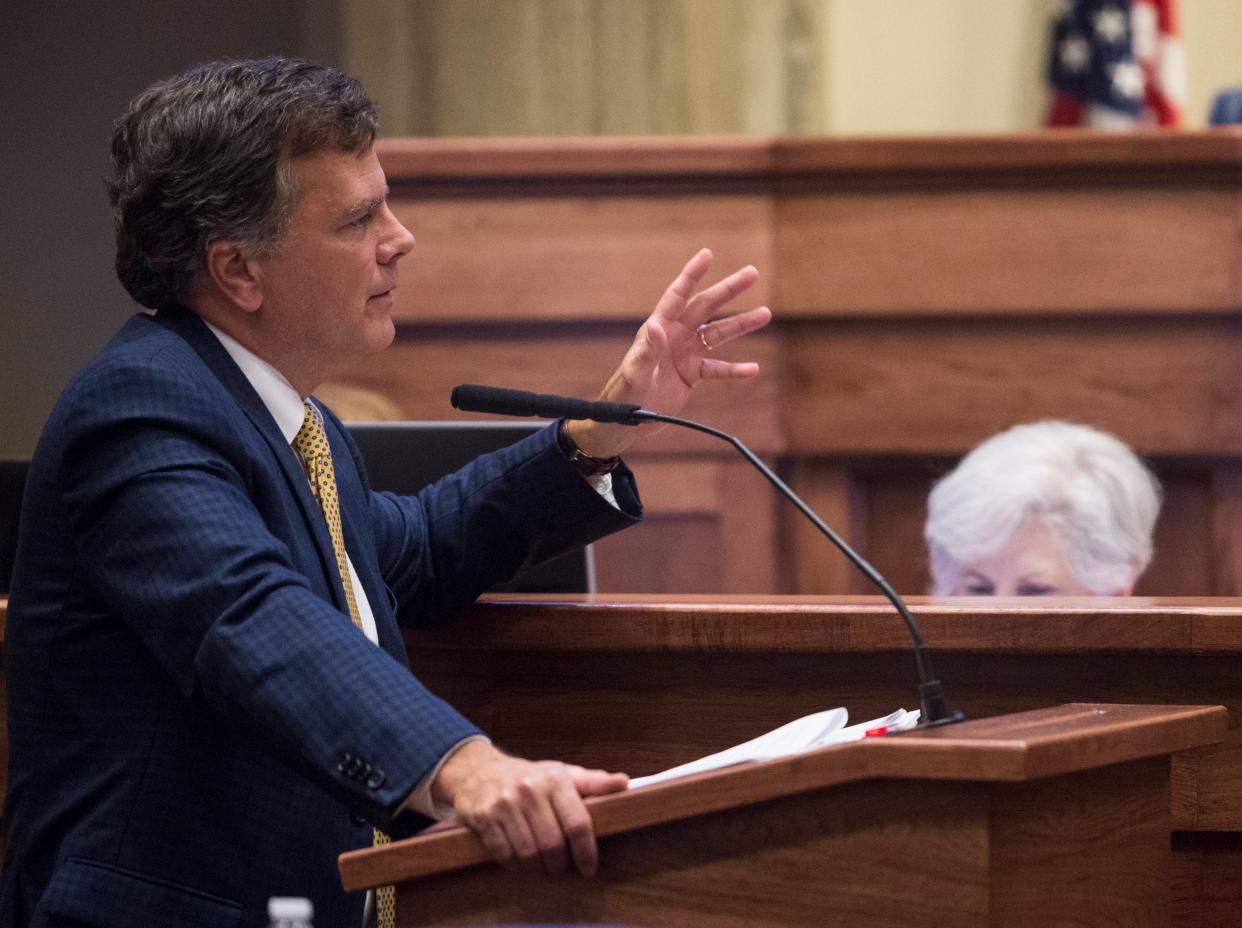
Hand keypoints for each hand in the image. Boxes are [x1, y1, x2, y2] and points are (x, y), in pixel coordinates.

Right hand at [431, 740, 627, 875]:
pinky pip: (505, 855)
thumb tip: (624, 783)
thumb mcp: (562, 774)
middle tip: (561, 867)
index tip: (589, 867)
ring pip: (529, 854)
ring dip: (538, 868)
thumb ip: (593, 782)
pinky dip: (516, 866)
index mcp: (554, 779)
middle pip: (553, 844)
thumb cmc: (530, 777)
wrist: (479, 770)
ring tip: (543, 866)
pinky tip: (521, 862)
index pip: (577, 823)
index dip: (586, 851)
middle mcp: (529, 790)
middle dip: (560, 864)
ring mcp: (504, 804)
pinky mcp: (483, 817)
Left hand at [567, 248, 770, 457]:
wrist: (626, 420)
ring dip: (741, 324)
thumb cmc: (623, 394)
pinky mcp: (692, 373)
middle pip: (706, 307)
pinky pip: (718, 368)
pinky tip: (753, 369)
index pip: (678, 296)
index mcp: (659, 328)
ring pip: (718, 334)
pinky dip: (735, 370)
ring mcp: (685, 353)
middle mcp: (675, 335)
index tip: (708, 255)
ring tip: (765, 314)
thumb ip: (645, 351)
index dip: (692, 275)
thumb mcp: (633, 372)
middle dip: (728, 290)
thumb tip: (655, 326)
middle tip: (752, 273)